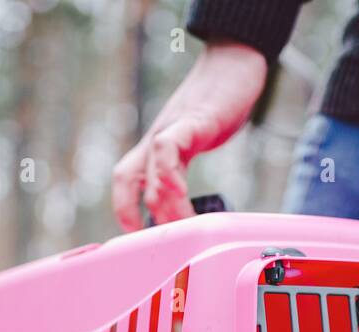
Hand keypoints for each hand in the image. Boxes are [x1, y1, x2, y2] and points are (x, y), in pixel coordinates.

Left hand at [112, 41, 266, 230]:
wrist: (234, 65)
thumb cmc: (218, 106)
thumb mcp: (196, 141)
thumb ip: (187, 165)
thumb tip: (191, 204)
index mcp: (155, 147)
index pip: (124, 179)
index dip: (124, 209)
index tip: (139, 236)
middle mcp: (156, 139)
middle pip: (136, 184)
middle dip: (154, 219)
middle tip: (175, 240)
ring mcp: (171, 129)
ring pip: (151, 174)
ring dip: (165, 206)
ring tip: (185, 225)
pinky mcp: (192, 120)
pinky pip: (168, 148)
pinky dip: (169, 173)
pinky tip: (182, 192)